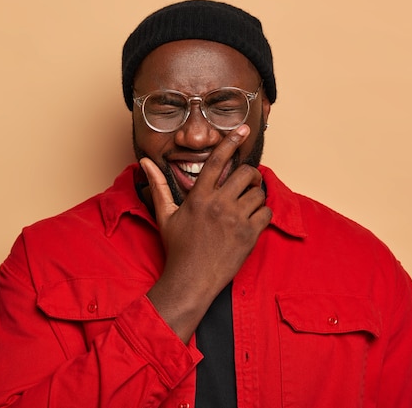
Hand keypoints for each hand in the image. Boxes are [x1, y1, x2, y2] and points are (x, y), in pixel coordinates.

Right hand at [140, 125, 271, 342]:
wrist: (191, 281)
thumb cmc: (178, 248)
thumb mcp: (166, 216)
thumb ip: (158, 186)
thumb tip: (144, 162)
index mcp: (199, 197)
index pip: (217, 161)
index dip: (231, 141)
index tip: (242, 129)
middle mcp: (219, 205)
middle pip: (246, 173)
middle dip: (250, 175)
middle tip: (247, 183)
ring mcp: (236, 220)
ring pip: (259, 193)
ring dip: (257, 196)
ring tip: (247, 205)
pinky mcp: (249, 235)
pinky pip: (267, 213)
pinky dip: (263, 214)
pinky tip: (253, 221)